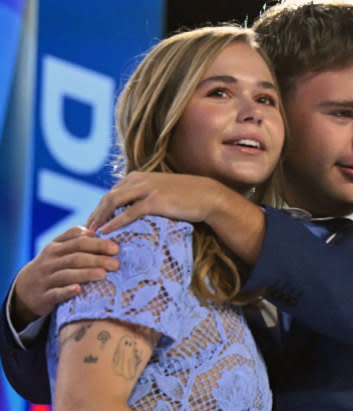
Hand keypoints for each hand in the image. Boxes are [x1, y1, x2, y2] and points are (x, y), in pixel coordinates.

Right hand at [11, 226, 119, 325]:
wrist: (26, 288)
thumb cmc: (51, 266)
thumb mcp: (57, 249)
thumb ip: (73, 238)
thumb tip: (93, 230)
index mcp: (55, 248)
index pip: (78, 242)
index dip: (97, 244)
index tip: (116, 248)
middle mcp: (50, 261)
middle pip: (75, 258)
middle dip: (96, 259)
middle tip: (116, 263)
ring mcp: (46, 278)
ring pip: (66, 274)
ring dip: (85, 274)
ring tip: (103, 274)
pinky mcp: (44, 296)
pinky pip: (56, 293)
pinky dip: (67, 291)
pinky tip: (78, 289)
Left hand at [87, 172, 224, 233]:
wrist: (208, 196)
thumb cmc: (188, 198)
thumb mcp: (162, 193)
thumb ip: (146, 198)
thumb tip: (135, 213)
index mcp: (137, 177)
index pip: (112, 193)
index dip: (99, 209)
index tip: (93, 224)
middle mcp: (138, 179)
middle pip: (108, 197)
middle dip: (94, 214)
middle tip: (84, 231)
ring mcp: (145, 188)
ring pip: (113, 202)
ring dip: (99, 217)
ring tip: (91, 233)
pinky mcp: (154, 200)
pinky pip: (129, 212)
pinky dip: (115, 222)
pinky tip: (106, 232)